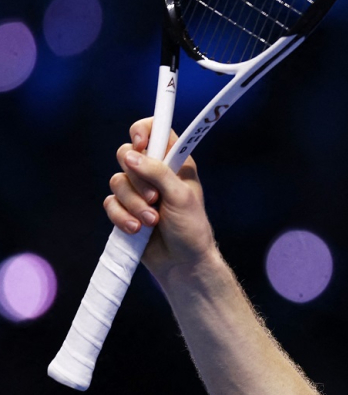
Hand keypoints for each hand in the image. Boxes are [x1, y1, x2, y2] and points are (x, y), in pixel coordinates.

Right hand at [105, 118, 216, 279]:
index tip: (139, 143)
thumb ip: (157, 172)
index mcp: (175, 163)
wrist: (182, 263)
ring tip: (152, 221)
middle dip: (137, 179)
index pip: (155, 131)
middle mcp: (155, 173)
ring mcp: (138, 191)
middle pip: (126, 154)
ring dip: (133, 204)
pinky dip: (122, 217)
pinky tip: (138, 230)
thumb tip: (130, 154)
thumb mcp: (180, 197)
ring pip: (116, 181)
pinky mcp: (125, 209)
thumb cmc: (191, 229)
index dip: (143, 130)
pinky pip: (110, 203)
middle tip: (155, 198)